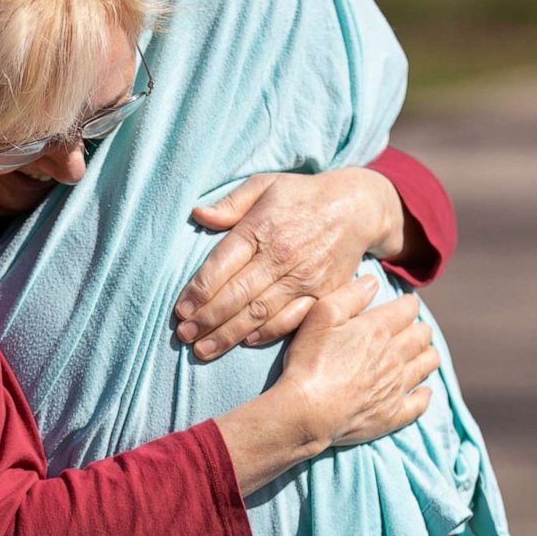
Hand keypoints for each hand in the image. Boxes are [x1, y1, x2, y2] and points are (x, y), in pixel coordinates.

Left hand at [175, 169, 405, 359]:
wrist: (357, 208)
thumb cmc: (302, 196)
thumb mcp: (264, 185)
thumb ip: (230, 204)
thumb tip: (198, 215)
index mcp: (260, 229)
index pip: (220, 266)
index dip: (197, 291)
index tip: (180, 310)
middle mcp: (280, 256)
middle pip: (235, 295)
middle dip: (205, 320)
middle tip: (184, 336)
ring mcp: (303, 278)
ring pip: (259, 313)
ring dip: (228, 334)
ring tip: (203, 350)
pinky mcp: (322, 293)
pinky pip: (291, 319)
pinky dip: (268, 333)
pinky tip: (245, 342)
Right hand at [277, 275, 437, 448]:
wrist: (307, 411)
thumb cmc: (310, 361)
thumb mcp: (321, 316)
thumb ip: (349, 295)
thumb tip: (373, 282)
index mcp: (378, 329)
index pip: (408, 309)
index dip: (408, 303)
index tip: (405, 304)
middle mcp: (394, 356)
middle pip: (422, 335)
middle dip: (420, 328)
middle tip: (412, 328)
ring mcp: (396, 386)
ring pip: (427, 365)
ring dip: (427, 355)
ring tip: (421, 353)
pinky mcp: (393, 413)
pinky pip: (420, 403)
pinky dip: (424, 394)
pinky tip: (422, 391)